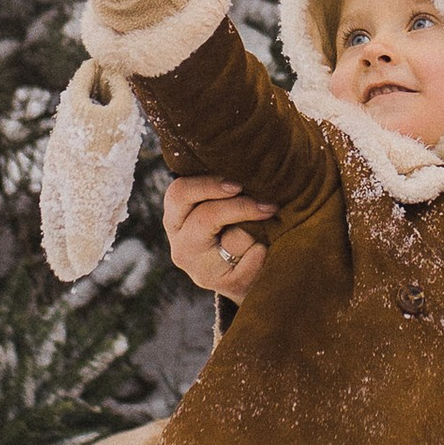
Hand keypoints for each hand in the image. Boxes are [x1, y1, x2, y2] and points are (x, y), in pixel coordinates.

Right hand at [164, 170, 272, 296]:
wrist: (248, 279)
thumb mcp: (220, 209)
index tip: (238, 183)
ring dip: (257, 229)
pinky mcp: (225, 285)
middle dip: (240, 206)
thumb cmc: (235, 230)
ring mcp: (201, 270)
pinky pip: (253, 258)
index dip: (208, 185)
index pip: (179, 193)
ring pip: (235, 238)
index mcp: (175, 220)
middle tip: (266, 204)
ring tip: (268, 227)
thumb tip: (247, 159)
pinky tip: (267, 250)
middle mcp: (181, 246)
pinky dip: (265, 250)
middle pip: (205, 216)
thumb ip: (222, 189)